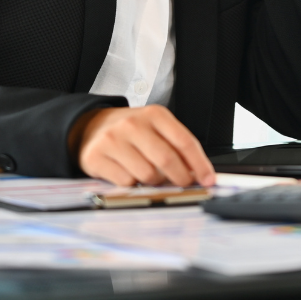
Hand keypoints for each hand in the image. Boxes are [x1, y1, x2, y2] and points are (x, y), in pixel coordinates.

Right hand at [73, 105, 215, 186]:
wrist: (92, 127)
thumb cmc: (132, 131)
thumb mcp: (156, 128)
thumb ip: (176, 146)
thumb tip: (198, 173)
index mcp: (154, 114)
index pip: (184, 141)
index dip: (199, 163)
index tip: (208, 179)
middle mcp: (133, 124)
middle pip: (166, 159)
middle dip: (180, 177)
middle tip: (183, 184)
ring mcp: (113, 140)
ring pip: (147, 174)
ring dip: (154, 181)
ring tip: (149, 173)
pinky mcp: (96, 157)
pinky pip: (126, 182)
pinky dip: (132, 184)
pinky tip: (128, 173)